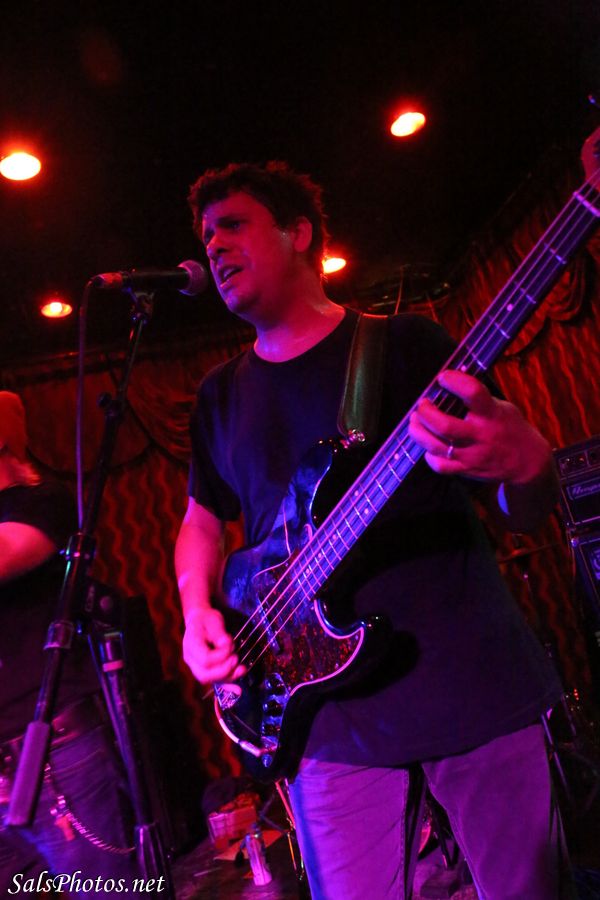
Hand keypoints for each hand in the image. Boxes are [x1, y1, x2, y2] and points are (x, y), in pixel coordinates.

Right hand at [183, 606, 245, 684]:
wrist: (199, 621)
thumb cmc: (206, 620)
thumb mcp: (213, 619)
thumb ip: (219, 632)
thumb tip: (226, 644)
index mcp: (191, 645)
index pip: (205, 659)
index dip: (221, 655)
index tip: (231, 644)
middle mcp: (191, 660)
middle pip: (204, 675)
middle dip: (224, 670)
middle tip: (236, 658)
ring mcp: (197, 667)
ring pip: (211, 680)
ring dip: (228, 677)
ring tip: (242, 668)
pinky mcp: (206, 670)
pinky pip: (215, 681)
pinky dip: (227, 685)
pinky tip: (238, 689)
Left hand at [408, 370, 551, 484]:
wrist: (527, 463)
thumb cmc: (511, 429)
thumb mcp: (502, 408)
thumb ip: (479, 399)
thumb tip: (450, 383)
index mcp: (492, 414)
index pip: (472, 392)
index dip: (454, 381)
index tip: (443, 378)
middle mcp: (480, 435)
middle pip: (444, 425)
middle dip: (426, 412)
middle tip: (422, 405)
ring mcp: (472, 455)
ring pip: (435, 446)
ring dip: (418, 431)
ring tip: (415, 421)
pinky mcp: (466, 470)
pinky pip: (439, 465)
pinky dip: (429, 454)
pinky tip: (429, 445)